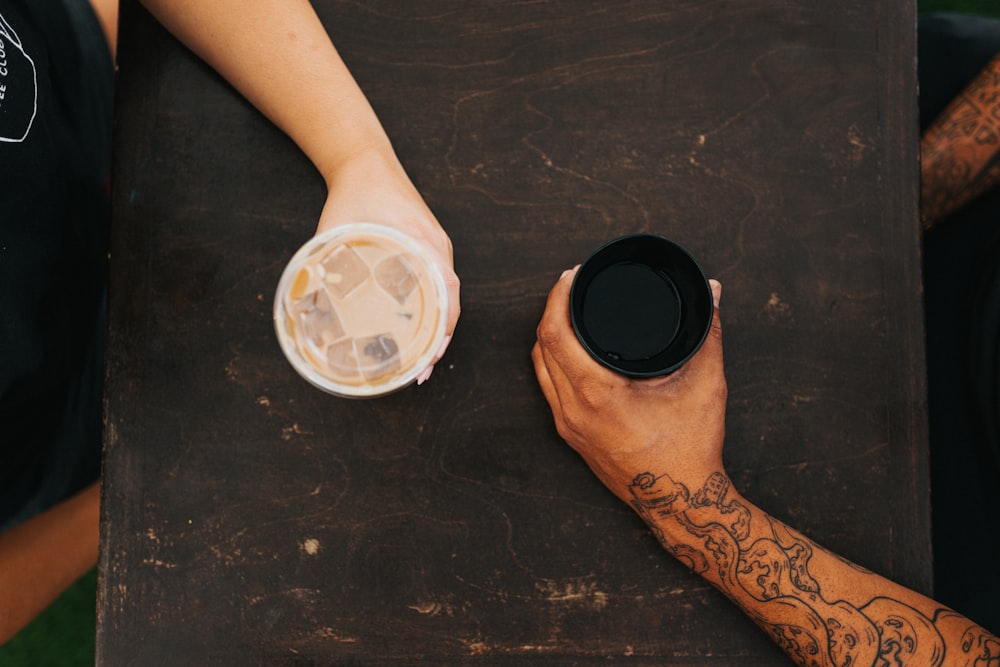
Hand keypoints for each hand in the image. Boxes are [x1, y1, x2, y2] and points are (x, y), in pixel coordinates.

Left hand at [316, 147, 460, 380]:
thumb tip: (306, 302)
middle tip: (420, 373)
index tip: (431, 356)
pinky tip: (419, 330)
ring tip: (421, 362)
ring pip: (447, 297)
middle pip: (451, 303)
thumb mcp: (337, 227)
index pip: (448, 293)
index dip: (442, 329)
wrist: (367, 161)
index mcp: (424, 242)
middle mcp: (438, 248)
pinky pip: (440, 285)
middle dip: (440, 341)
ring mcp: (436, 248)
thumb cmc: (356, 191)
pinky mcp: (428, 248)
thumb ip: (323, 260)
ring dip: (438, 330)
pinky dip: (434, 311)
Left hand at [531, 268, 725, 499]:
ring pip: (540, 368)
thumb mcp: (706, 386)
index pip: (556, 334)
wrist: (682, 504)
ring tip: (570, 310)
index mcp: (597, 395)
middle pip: (542, 346)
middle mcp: (573, 412)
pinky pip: (549, 388)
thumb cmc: (691, 451)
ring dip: (549, 335)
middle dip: (553, 309)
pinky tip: (570, 349)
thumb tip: (713, 294)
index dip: (558, 296)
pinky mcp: (571, 436)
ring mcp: (568, 426)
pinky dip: (553, 361)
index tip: (572, 275)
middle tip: (573, 285)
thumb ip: (708, 334)